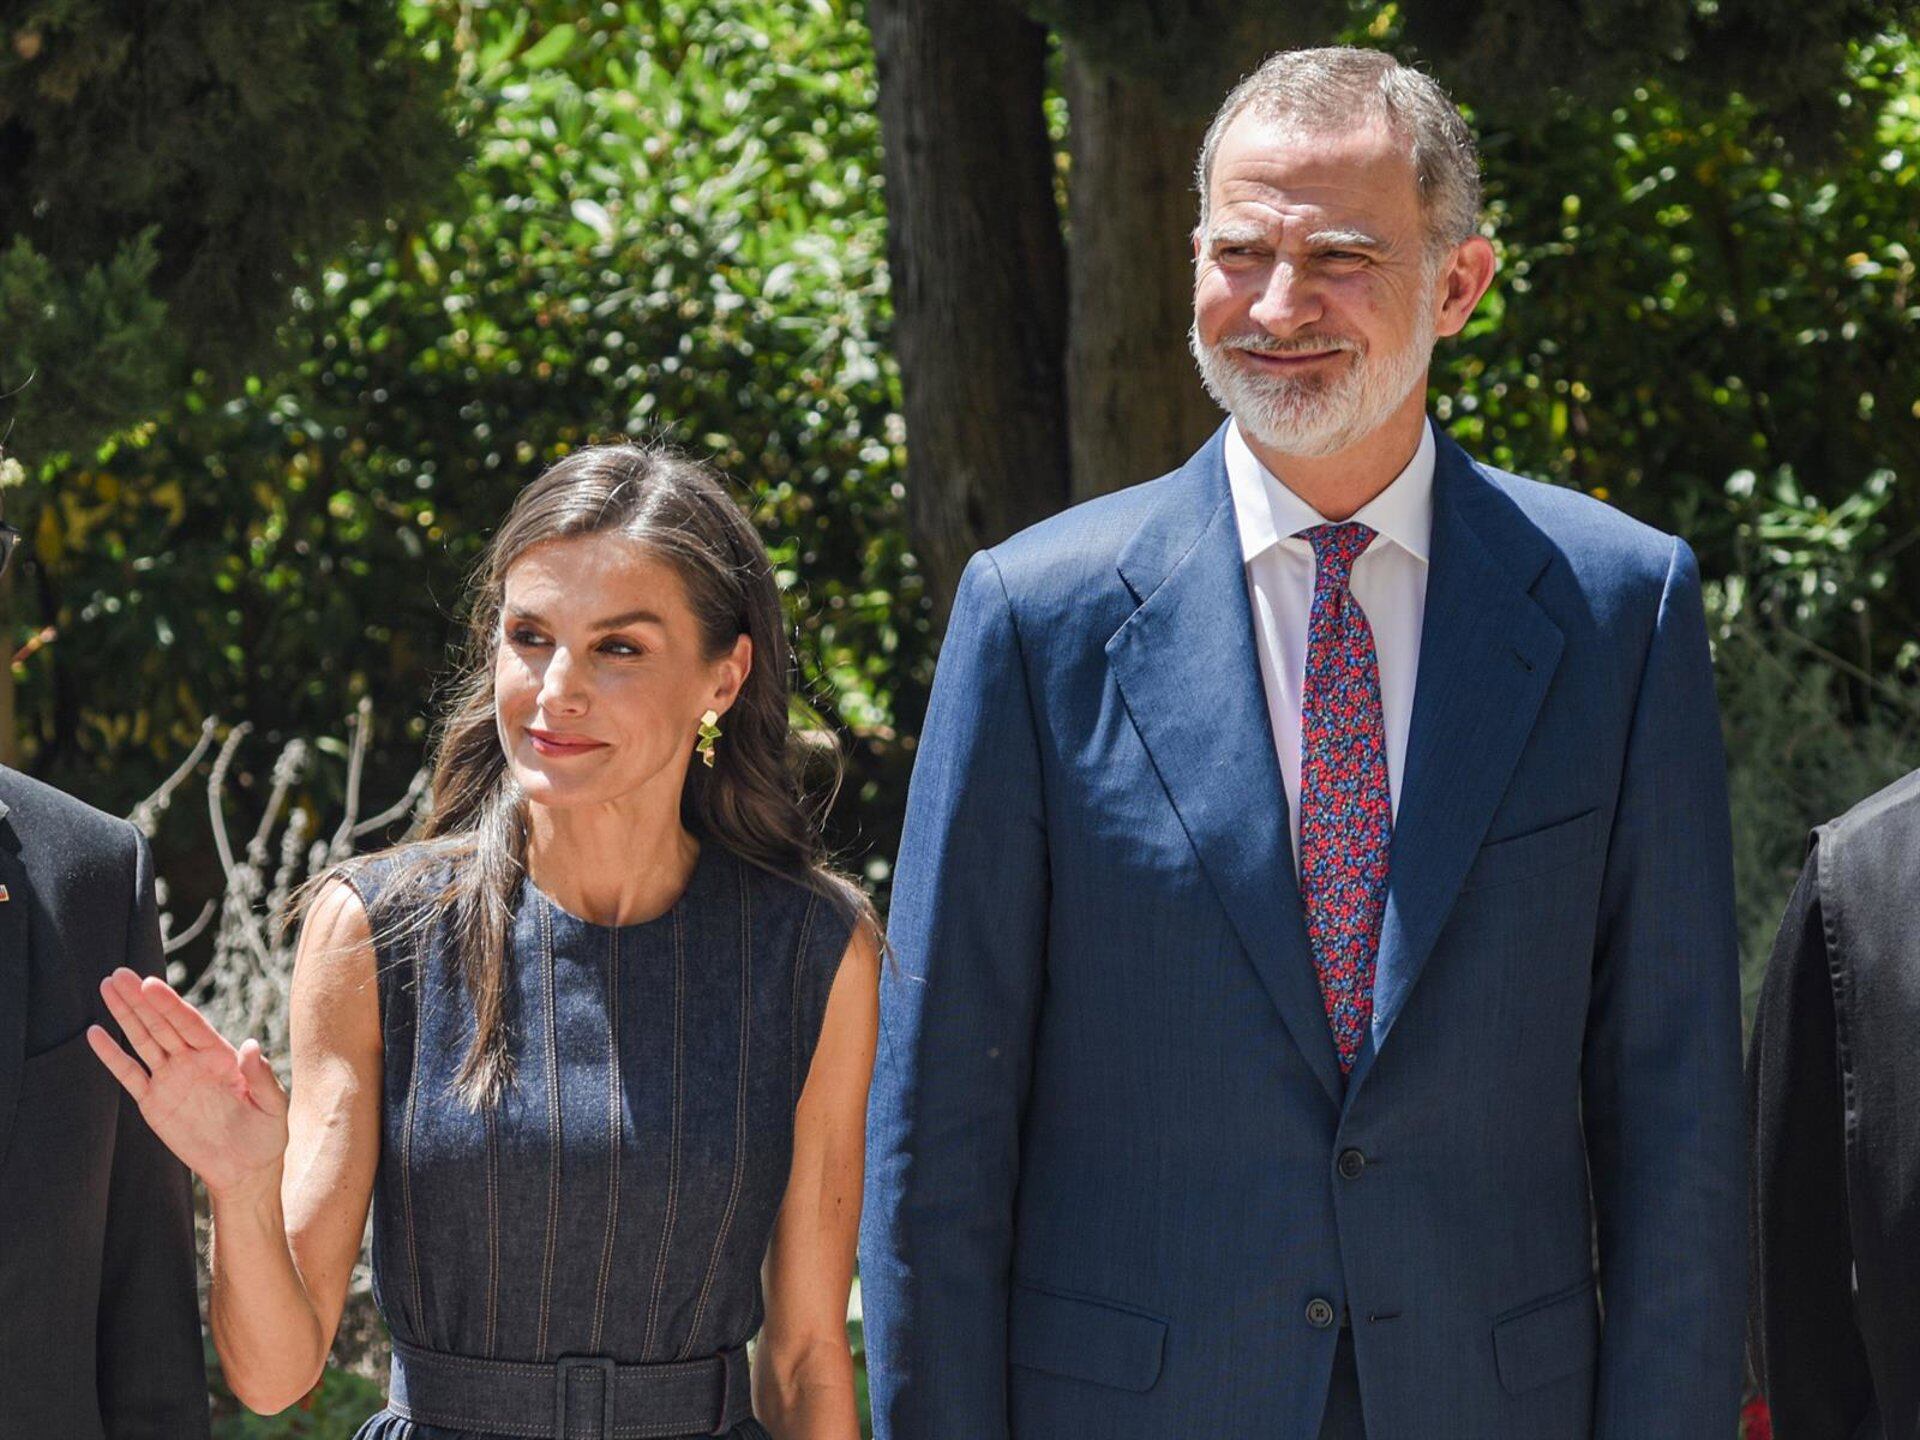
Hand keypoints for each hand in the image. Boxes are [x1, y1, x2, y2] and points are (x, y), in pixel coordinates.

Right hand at [89, 968, 289, 1202]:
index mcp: (221, 1056)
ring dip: (124, 1016)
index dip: (169, 1004)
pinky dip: (112, 1056)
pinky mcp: (154, 1102)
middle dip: (140, 1000)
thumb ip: (262, 1077)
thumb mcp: (273, 1105)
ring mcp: (171, 1079)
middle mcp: (193, 1061)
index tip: (149, 983)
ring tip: (106, 987)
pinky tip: (95, 1034)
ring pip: (143, 1041)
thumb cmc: (266, 1134)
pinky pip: (129, 1075)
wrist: (245, 1169)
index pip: (190, 1023)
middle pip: (162, 1025)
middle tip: (118, 974)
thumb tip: (251, 1045)